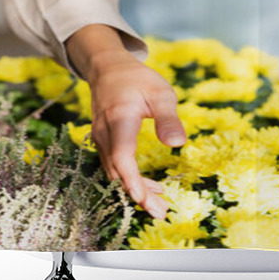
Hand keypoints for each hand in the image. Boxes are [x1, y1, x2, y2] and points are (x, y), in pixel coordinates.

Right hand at [66, 26, 186, 219]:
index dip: (132, 179)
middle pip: (118, 171)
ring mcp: (101, 138)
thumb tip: (177, 144)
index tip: (144, 198)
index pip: (122, 155)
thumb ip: (168, 118)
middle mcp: (105, 132)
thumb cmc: (137, 79)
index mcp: (120, 118)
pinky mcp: (103, 141)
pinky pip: (114, 165)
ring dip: (135, 188)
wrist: (108, 68)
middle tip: (161, 211)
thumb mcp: (160, 92)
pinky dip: (129, 178)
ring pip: (115, 171)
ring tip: (160, 202)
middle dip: (138, 193)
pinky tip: (148, 185)